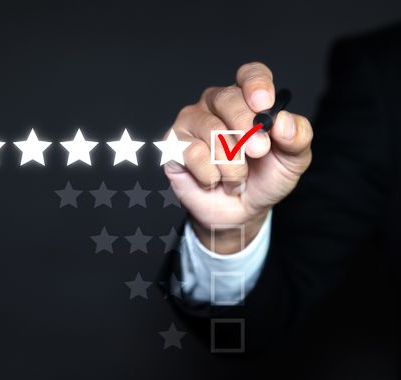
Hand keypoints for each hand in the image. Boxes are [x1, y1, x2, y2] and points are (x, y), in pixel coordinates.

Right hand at [164, 63, 312, 253]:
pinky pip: (193, 152)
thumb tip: (283, 122)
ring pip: (211, 130)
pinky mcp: (174, 145)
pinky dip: (211, 174)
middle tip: (259, 152)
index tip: (264, 104)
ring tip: (237, 178)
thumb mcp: (293, 161)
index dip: (256, 84)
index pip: (249, 75)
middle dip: (246, 129)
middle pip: (227, 98)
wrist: (241, 212)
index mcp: (246, 99)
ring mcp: (192, 123)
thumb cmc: (264, 179)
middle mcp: (216, 105)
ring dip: (232, 163)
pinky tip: (214, 180)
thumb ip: (297, 138)